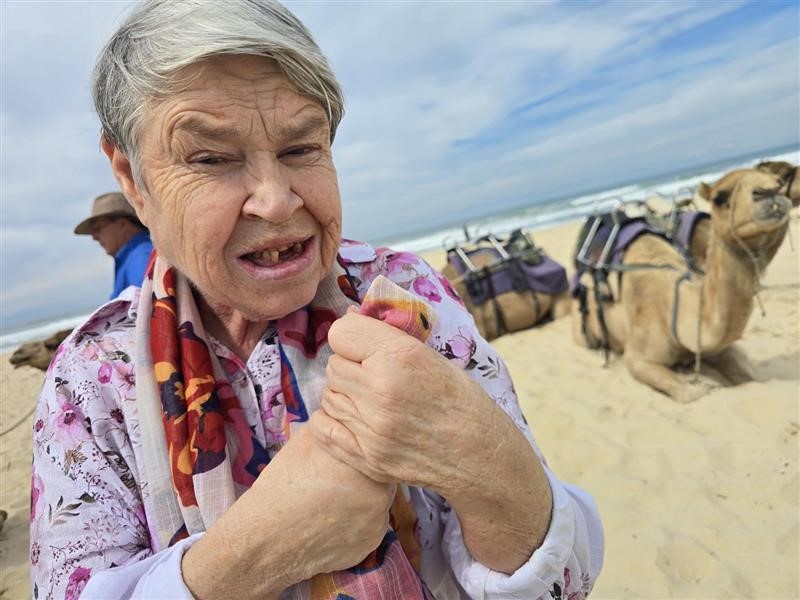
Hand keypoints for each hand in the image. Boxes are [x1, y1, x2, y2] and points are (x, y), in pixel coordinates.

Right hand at [182, 426, 394, 598]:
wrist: (267, 536)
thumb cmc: (284, 483)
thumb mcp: (309, 439)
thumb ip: (337, 426)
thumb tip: (352, 415)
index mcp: (366, 460)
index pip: (378, 448)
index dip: (362, 450)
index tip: (347, 455)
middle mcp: (381, 490)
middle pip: (380, 475)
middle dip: (363, 475)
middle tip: (336, 479)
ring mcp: (378, 520)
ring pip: (376, 501)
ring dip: (362, 499)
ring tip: (330, 501)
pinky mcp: (370, 543)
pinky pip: (369, 526)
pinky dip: (355, 523)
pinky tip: (331, 522)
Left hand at [309, 311, 496, 495]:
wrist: (479, 454)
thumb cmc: (461, 400)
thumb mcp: (432, 355)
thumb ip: (388, 335)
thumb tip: (351, 314)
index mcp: (399, 356)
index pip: (340, 333)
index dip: (352, 338)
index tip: (364, 346)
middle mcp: (381, 390)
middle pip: (333, 365)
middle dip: (349, 366)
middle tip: (370, 374)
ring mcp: (371, 427)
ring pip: (329, 395)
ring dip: (344, 393)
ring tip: (369, 399)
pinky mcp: (366, 457)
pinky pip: (322, 427)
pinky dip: (331, 420)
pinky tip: (352, 417)